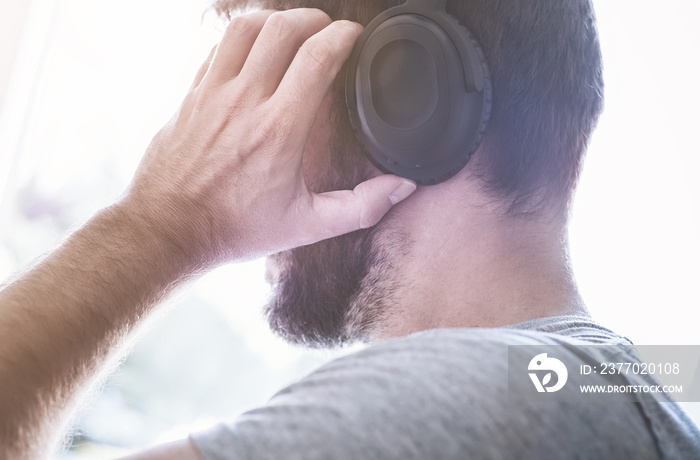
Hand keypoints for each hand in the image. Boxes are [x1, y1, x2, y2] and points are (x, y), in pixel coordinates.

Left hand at [121, 8, 415, 266]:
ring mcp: (213, 93)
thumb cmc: (236, 228)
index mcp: (280, 130)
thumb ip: (360, 208)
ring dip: (276, 19)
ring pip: (245, 26)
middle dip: (315, 18)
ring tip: (294, 32)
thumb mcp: (306, 226)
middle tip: (329, 32)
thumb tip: (402, 188)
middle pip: (283, 27)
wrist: (168, 230)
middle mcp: (245, 102)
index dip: (346, 35)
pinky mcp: (191, 95)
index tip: (357, 38)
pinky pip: (217, 47)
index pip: (319, 56)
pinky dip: (242, 39)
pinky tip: (256, 54)